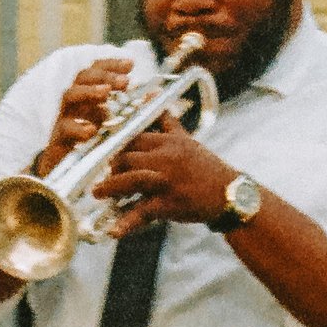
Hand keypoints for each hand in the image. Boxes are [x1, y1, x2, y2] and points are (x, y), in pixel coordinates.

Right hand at [35, 51, 131, 175]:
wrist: (69, 176)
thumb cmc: (94, 146)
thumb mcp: (115, 126)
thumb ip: (132, 111)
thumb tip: (155, 94)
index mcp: (89, 97)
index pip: (97, 72)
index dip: (112, 64)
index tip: (131, 64)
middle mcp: (76, 104)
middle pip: (82, 77)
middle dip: (103, 75)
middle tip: (124, 82)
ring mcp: (65, 119)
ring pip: (69, 96)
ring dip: (88, 92)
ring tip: (105, 94)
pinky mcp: (58, 140)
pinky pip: (64, 129)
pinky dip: (77, 127)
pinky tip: (92, 130)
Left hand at [93, 125, 239, 231]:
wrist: (229, 193)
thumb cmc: (205, 167)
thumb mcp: (187, 139)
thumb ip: (167, 121)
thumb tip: (152, 95)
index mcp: (170, 141)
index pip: (135, 138)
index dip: (117, 146)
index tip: (107, 153)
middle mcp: (167, 158)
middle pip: (128, 157)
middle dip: (112, 167)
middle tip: (104, 174)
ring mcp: (167, 181)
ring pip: (130, 180)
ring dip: (110, 187)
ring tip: (97, 193)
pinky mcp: (169, 203)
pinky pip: (142, 212)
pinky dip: (126, 223)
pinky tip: (112, 231)